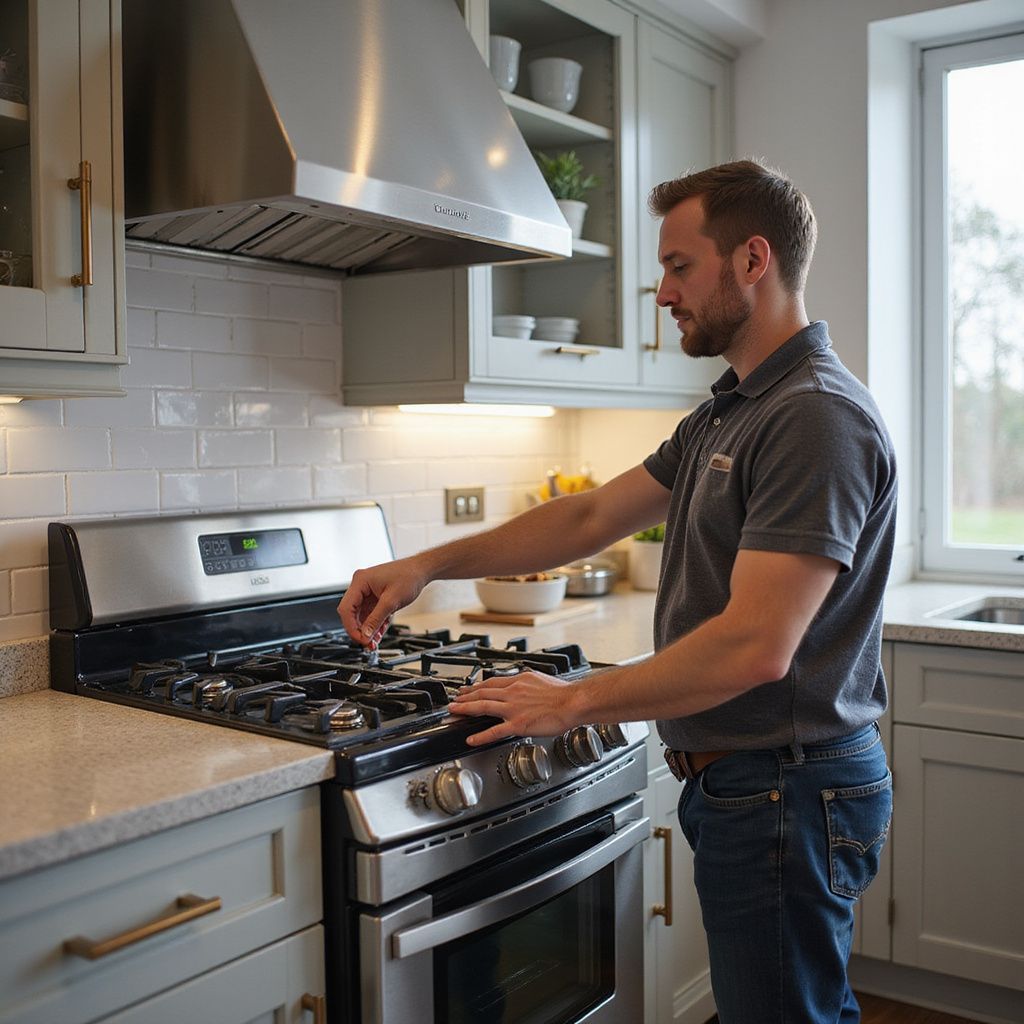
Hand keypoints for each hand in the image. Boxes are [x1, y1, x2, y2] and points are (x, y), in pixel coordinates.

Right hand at [337, 558, 427, 646]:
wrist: (420, 571)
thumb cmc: (409, 576)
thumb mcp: (391, 601)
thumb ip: (376, 619)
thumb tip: (365, 634)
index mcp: (360, 581)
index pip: (346, 608)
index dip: (351, 627)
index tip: (360, 639)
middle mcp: (361, 585)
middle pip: (351, 613)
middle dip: (360, 630)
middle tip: (367, 643)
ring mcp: (367, 591)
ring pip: (361, 616)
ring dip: (367, 630)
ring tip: (374, 642)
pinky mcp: (374, 597)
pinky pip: (370, 614)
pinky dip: (374, 624)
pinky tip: (378, 634)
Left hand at [449, 670, 582, 744]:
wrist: (573, 702)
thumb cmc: (562, 693)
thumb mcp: (540, 678)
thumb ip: (526, 682)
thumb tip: (521, 682)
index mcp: (519, 681)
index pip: (492, 682)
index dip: (477, 686)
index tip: (468, 689)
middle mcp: (513, 692)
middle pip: (483, 692)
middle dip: (465, 696)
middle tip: (454, 700)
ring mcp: (514, 708)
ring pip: (483, 707)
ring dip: (465, 709)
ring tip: (455, 712)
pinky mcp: (518, 724)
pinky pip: (494, 730)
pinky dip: (480, 735)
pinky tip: (471, 738)